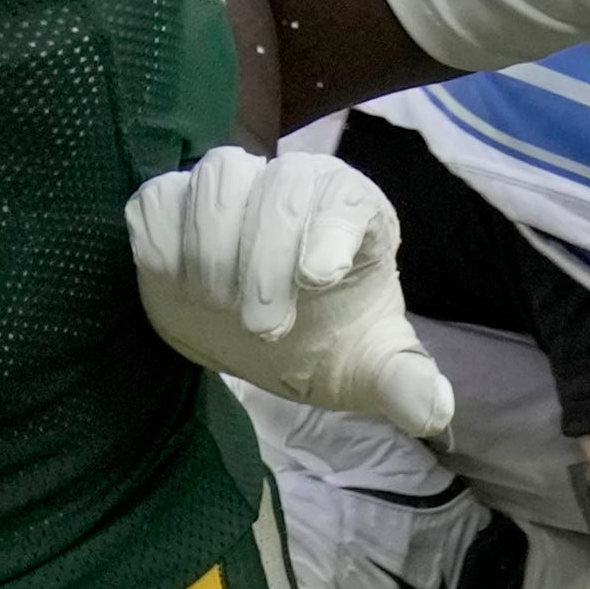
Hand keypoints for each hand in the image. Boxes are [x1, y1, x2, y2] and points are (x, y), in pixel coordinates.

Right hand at [129, 144, 455, 442]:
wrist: (258, 343)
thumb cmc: (324, 341)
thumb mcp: (368, 367)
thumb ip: (401, 382)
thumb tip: (431, 411)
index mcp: (350, 211)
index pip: (345, 194)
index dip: (331, 227)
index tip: (320, 277)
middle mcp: (292, 188)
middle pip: (280, 184)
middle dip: (269, 257)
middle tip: (267, 331)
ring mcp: (230, 192)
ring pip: (217, 177)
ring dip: (214, 243)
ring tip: (220, 305)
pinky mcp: (172, 207)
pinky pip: (158, 199)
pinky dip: (162, 239)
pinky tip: (178, 286)